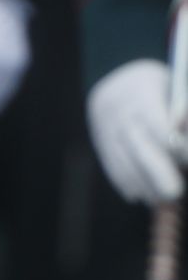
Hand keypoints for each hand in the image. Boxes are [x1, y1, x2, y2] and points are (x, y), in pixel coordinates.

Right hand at [87, 59, 182, 203]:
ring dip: (143, 184)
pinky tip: (141, 193)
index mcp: (141, 90)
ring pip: (122, 160)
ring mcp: (105, 125)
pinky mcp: (99, 140)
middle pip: (138, 146)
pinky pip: (111, 164)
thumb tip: (184, 133)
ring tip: (161, 200)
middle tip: (174, 193)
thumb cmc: (164, 87)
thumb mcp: (177, 88)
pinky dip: (126, 182)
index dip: (177, 147)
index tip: (187, 160)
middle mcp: (118, 109)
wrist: (119, 80)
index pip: (159, 124)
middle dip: (157, 173)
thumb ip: (183, 112)